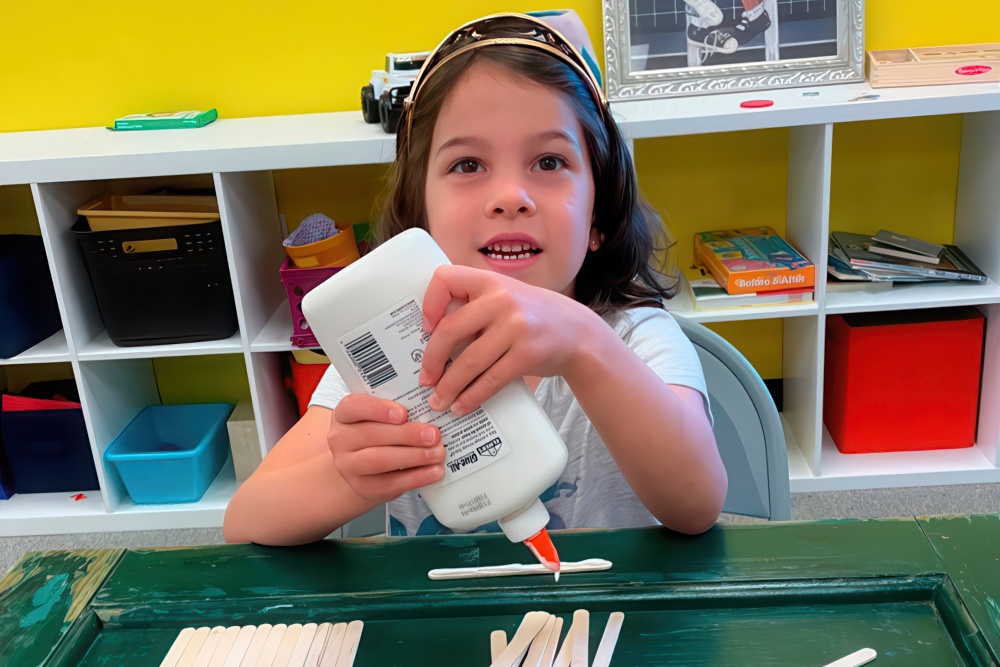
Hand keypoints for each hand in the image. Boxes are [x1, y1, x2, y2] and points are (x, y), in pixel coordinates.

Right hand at [329, 394, 444, 501]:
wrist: (360, 469)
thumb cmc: (375, 434)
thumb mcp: (378, 417)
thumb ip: (397, 412)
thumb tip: (429, 412)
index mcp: (344, 415)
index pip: (354, 406)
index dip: (379, 409)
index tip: (403, 413)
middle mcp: (340, 440)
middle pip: (372, 435)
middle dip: (407, 435)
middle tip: (433, 435)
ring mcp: (349, 466)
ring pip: (380, 460)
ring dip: (413, 456)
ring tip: (437, 453)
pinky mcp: (364, 487)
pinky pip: (391, 483)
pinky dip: (416, 477)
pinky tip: (434, 471)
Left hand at [419, 264, 598, 413]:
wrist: (578, 332)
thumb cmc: (533, 316)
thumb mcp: (505, 297)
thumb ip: (475, 307)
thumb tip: (431, 338)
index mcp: (490, 281)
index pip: (445, 279)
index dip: (429, 303)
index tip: (426, 327)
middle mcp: (501, 299)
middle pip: (450, 330)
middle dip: (431, 359)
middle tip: (424, 379)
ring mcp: (516, 327)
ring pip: (468, 361)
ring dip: (448, 386)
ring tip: (439, 400)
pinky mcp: (527, 354)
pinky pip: (491, 380)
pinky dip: (472, 396)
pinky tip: (462, 405)